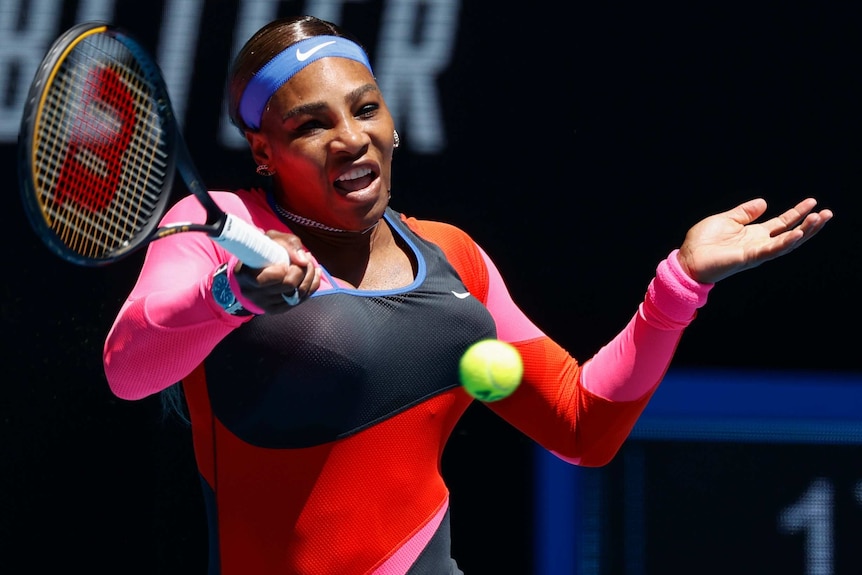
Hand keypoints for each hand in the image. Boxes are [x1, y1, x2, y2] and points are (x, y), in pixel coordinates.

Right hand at [234, 230, 320, 312]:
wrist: (256, 267)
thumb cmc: (265, 250)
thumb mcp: (273, 239)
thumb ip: (288, 243)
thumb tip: (303, 260)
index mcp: (244, 275)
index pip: (268, 279)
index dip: (283, 270)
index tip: (286, 262)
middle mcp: (251, 293)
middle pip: (288, 286)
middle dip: (302, 270)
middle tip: (305, 259)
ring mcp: (264, 304)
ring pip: (298, 294)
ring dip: (310, 276)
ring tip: (309, 264)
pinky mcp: (276, 309)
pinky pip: (301, 300)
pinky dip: (312, 285)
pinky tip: (313, 274)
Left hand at [677, 198, 832, 283]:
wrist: (688, 258)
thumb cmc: (702, 241)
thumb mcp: (726, 219)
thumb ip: (745, 212)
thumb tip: (764, 202)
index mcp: (754, 233)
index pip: (782, 223)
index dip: (797, 213)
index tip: (813, 202)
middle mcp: (759, 243)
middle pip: (791, 233)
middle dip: (810, 224)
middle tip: (827, 213)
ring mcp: (756, 252)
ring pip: (787, 243)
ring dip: (804, 232)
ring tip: (820, 219)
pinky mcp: (749, 257)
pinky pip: (771, 250)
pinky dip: (785, 242)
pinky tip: (797, 234)